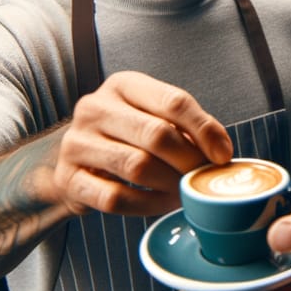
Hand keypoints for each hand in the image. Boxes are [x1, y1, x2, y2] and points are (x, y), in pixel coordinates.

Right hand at [50, 70, 232, 215]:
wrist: (73, 158)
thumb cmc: (125, 135)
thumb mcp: (153, 116)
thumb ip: (187, 127)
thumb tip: (221, 151)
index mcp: (124, 85)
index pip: (173, 101)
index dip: (204, 129)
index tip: (223, 154)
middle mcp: (96, 108)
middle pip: (156, 134)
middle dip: (189, 160)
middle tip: (204, 177)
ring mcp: (77, 143)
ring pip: (136, 166)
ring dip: (170, 184)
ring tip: (186, 192)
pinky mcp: (67, 179)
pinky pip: (115, 198)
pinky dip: (147, 205)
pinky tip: (162, 203)